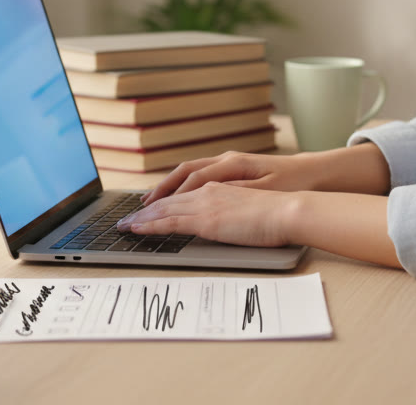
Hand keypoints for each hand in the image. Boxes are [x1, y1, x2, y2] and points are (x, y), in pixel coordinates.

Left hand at [117, 183, 298, 247]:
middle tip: (128, 218)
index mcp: (219, 187)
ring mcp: (205, 204)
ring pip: (164, 208)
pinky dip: (150, 224)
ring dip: (142, 217)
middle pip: (168, 198)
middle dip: (145, 209)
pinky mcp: (205, 220)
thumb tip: (224, 222)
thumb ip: (233, 210)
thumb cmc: (278, 212)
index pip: (184, 193)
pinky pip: (170, 221)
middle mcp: (208, 191)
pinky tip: (138, 229)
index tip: (149, 209)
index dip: (163, 201)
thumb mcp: (250, 207)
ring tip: (125, 225)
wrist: (289, 210)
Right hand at [141, 151, 320, 205]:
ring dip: (168, 189)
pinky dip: (183, 187)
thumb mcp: (264, 193)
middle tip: (137, 212)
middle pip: (184, 176)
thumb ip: (232, 195)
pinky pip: (200, 177)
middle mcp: (226, 162)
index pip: (189, 183)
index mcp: (232, 166)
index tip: (145, 217)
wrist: (313, 177)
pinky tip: (177, 196)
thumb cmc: (292, 185)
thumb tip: (203, 197)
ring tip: (150, 204)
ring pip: (189, 175)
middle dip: (159, 194)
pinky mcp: (233, 172)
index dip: (165, 202)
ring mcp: (229, 166)